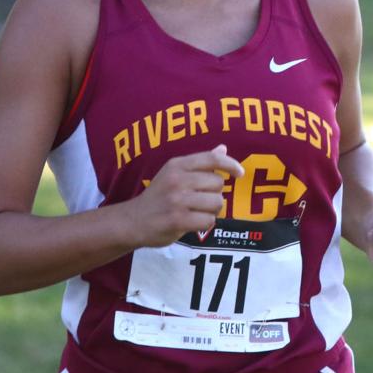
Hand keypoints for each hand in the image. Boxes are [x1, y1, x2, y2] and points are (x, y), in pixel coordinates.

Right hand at [127, 145, 244, 246]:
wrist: (133, 221)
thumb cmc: (159, 196)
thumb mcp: (174, 173)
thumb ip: (200, 163)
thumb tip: (223, 148)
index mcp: (177, 165)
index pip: (212, 159)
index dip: (231, 164)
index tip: (240, 173)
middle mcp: (177, 179)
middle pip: (218, 183)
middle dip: (215, 194)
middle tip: (201, 201)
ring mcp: (177, 200)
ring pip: (217, 203)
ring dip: (212, 210)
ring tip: (197, 212)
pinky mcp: (177, 220)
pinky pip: (209, 220)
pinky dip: (206, 224)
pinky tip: (193, 223)